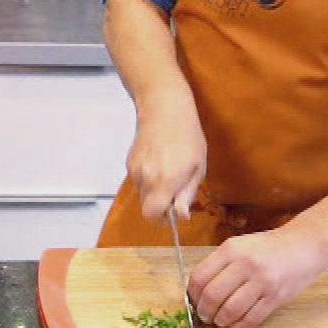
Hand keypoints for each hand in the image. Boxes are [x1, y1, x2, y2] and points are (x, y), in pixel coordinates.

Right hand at [127, 92, 205, 221]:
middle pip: (146, 206)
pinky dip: (147, 177)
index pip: (152, 215)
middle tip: (175, 188)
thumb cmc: (188, 137)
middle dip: (160, 204)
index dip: (162, 219)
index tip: (172, 212)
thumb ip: (187, 195)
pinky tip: (158, 160)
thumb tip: (181, 216)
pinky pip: (138, 179)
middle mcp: (146, 178)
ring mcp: (135, 169)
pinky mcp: (129, 161)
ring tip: (168, 168)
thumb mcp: (198, 168)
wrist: (164, 108)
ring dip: (154, 189)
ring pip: (142, 192)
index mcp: (165, 182)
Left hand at [189, 228, 327, 327]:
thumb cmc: (267, 248)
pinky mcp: (276, 297)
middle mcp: (246, 264)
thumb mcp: (240, 246)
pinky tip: (236, 324)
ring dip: (221, 321)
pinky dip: (239, 326)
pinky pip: (251, 319)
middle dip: (204, 312)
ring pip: (231, 310)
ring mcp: (262, 281)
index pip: (200, 277)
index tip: (194, 302)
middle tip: (206, 316)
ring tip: (221, 321)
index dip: (193, 295)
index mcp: (231, 249)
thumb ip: (219, 265)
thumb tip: (198, 293)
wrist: (303, 245)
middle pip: (213, 296)